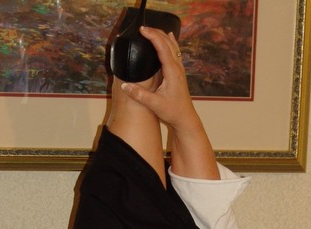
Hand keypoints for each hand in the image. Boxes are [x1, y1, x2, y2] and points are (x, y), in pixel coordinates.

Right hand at [120, 27, 218, 178]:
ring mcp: (180, 69)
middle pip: (168, 43)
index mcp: (172, 72)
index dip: (152, 36)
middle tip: (143, 28)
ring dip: (163, 36)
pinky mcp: (179, 73)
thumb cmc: (172, 112)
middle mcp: (177, 67)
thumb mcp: (154, 105)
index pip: (162, 47)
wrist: (185, 119)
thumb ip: (139, 95)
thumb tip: (124, 85)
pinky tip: (169, 37)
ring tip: (152, 30)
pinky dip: (169, 42)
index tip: (142, 30)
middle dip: (156, 33)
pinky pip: (175, 52)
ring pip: (173, 46)